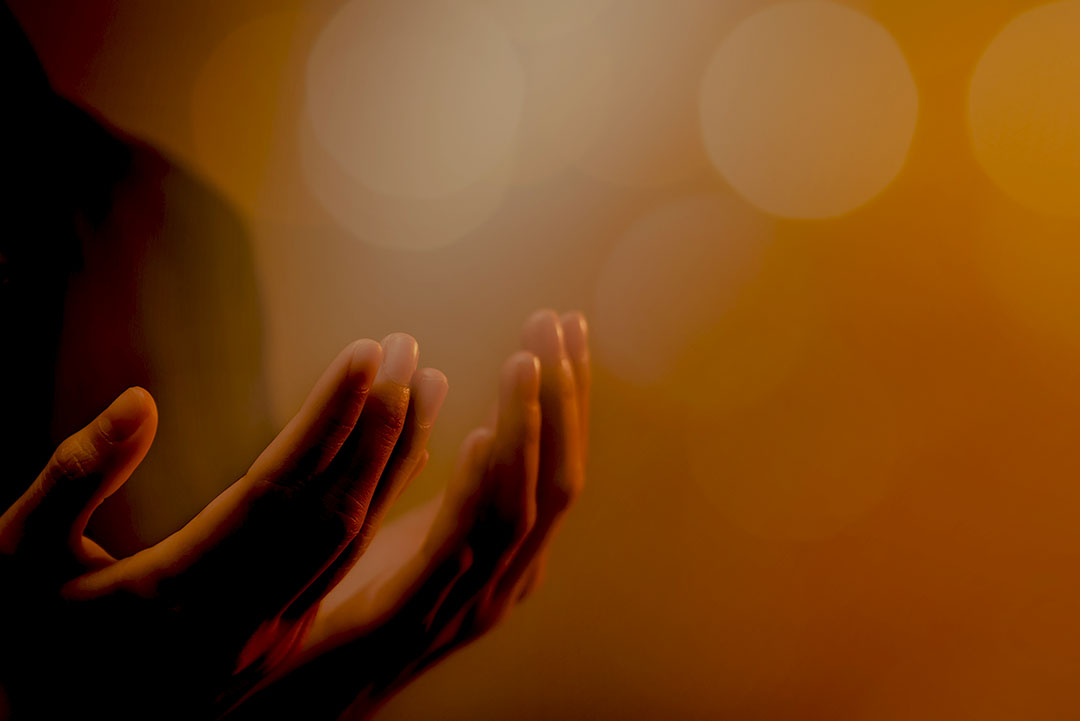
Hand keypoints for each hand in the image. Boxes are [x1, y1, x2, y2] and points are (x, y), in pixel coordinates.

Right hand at [0, 333, 448, 719]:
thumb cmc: (30, 648)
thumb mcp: (15, 562)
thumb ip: (71, 480)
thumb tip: (140, 403)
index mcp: (179, 591)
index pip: (278, 487)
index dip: (328, 417)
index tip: (368, 353)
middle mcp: (243, 616)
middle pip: (333, 506)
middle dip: (379, 422)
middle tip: (409, 348)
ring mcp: (270, 633)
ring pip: (353, 535)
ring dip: (395, 458)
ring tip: (428, 386)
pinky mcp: (282, 638)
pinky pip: (348, 561)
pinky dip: (382, 503)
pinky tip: (405, 457)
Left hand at [233, 310, 589, 718]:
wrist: (300, 701)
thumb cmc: (360, 613)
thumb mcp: (418, 536)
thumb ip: (457, 491)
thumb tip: (487, 423)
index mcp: (505, 559)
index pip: (557, 466)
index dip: (566, 398)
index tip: (565, 328)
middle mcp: (503, 583)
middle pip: (558, 481)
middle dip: (563, 399)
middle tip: (558, 323)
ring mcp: (466, 606)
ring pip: (522, 508)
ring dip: (530, 429)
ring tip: (528, 359)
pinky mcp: (410, 617)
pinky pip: (459, 547)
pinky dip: (479, 490)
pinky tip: (483, 435)